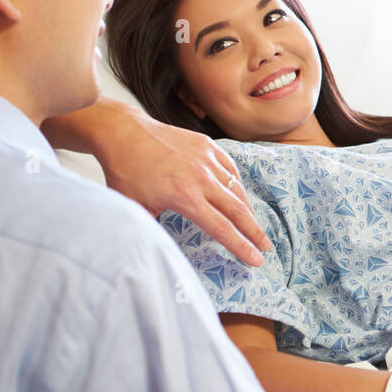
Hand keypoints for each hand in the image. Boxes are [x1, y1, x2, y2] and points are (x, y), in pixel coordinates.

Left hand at [95, 107, 270, 265]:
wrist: (124, 133)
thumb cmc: (126, 173)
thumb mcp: (136, 208)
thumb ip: (154, 229)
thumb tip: (161, 249)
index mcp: (184, 197)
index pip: (221, 228)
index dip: (241, 247)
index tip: (256, 259)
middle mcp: (201, 178)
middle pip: (238, 210)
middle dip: (254, 232)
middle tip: (266, 246)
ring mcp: (207, 159)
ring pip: (237, 189)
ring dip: (247, 209)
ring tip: (252, 223)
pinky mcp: (207, 145)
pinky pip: (230, 169)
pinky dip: (236, 184)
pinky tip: (236, 194)